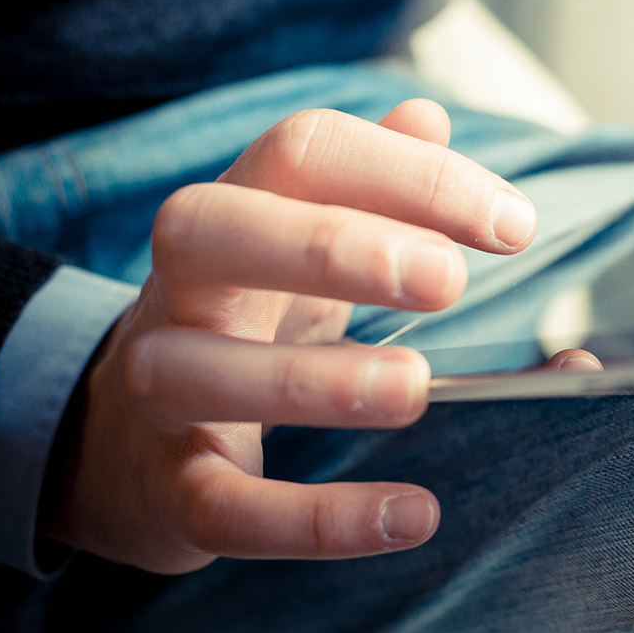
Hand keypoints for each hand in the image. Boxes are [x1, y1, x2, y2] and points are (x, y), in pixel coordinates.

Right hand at [40, 99, 539, 573]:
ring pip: (199, 370)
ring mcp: (163, 389)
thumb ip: (372, 183)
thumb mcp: (302, 245)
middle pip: (216, 230)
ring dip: (315, 380)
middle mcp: (185, 287)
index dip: (410, 174)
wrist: (120, 446)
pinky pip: (226, 508)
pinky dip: (315, 520)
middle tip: (447, 280)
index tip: (514, 225)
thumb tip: (427, 112)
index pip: (304, 152)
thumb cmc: (247, 321)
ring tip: (417, 388)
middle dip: (332, 245)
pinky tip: (413, 514)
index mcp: (239, 212)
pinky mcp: (173, 493)